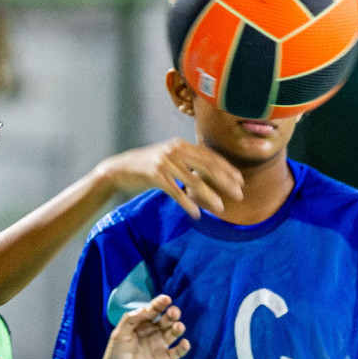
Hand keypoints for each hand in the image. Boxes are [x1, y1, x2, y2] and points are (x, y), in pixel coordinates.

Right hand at [95, 138, 242, 218]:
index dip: (227, 168)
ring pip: (193, 180)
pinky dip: (187, 203)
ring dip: (209, 195)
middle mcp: (175, 150)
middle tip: (239, 194)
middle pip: (207, 166)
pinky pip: (175, 191)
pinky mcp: (154, 175)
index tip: (240, 180)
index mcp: (181, 145)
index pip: (210, 156)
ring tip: (221, 207)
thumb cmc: (145, 167)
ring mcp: (164, 162)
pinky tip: (196, 213)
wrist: (118, 170)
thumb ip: (186, 161)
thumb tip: (207, 171)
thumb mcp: (168, 158)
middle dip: (225, 181)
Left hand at [96, 294, 190, 358]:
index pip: (152, 311)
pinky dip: (183, 347)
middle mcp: (152, 333)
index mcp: (140, 325)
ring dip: (178, 328)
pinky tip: (184, 343)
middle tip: (173, 312)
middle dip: (171, 314)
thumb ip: (130, 320)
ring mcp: (160, 346)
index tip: (165, 299)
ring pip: (173, 333)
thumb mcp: (118, 336)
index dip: (159, 304)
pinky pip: (178, 352)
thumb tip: (145, 309)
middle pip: (165, 320)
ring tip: (178, 327)